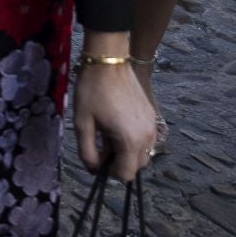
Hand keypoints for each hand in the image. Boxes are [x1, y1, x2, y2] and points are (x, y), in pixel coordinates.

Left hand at [71, 59, 156, 180]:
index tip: (97, 158)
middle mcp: (147, 137)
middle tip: (101, 145)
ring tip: (108, 134)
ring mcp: (153, 126)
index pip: (126, 175)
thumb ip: (87, 152)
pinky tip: (117, 125)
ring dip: (127, 152)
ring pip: (144, 153)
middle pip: (137, 166)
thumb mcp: (82, 123)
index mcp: (130, 141)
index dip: (109, 171)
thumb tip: (94, 170)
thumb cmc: (92, 91)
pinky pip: (146, 139)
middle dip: (119, 162)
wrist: (109, 62)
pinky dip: (134, 140)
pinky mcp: (152, 116)